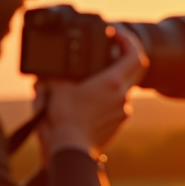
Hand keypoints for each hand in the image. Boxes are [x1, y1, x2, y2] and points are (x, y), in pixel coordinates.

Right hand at [39, 27, 147, 153]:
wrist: (71, 151)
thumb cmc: (63, 121)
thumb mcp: (54, 89)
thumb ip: (55, 73)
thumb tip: (47, 67)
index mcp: (112, 83)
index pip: (136, 55)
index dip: (129, 40)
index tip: (116, 34)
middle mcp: (123, 96)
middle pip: (137, 68)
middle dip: (125, 55)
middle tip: (111, 48)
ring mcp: (122, 111)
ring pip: (125, 86)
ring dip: (112, 77)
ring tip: (91, 77)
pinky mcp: (118, 123)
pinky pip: (117, 104)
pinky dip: (108, 96)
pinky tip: (90, 98)